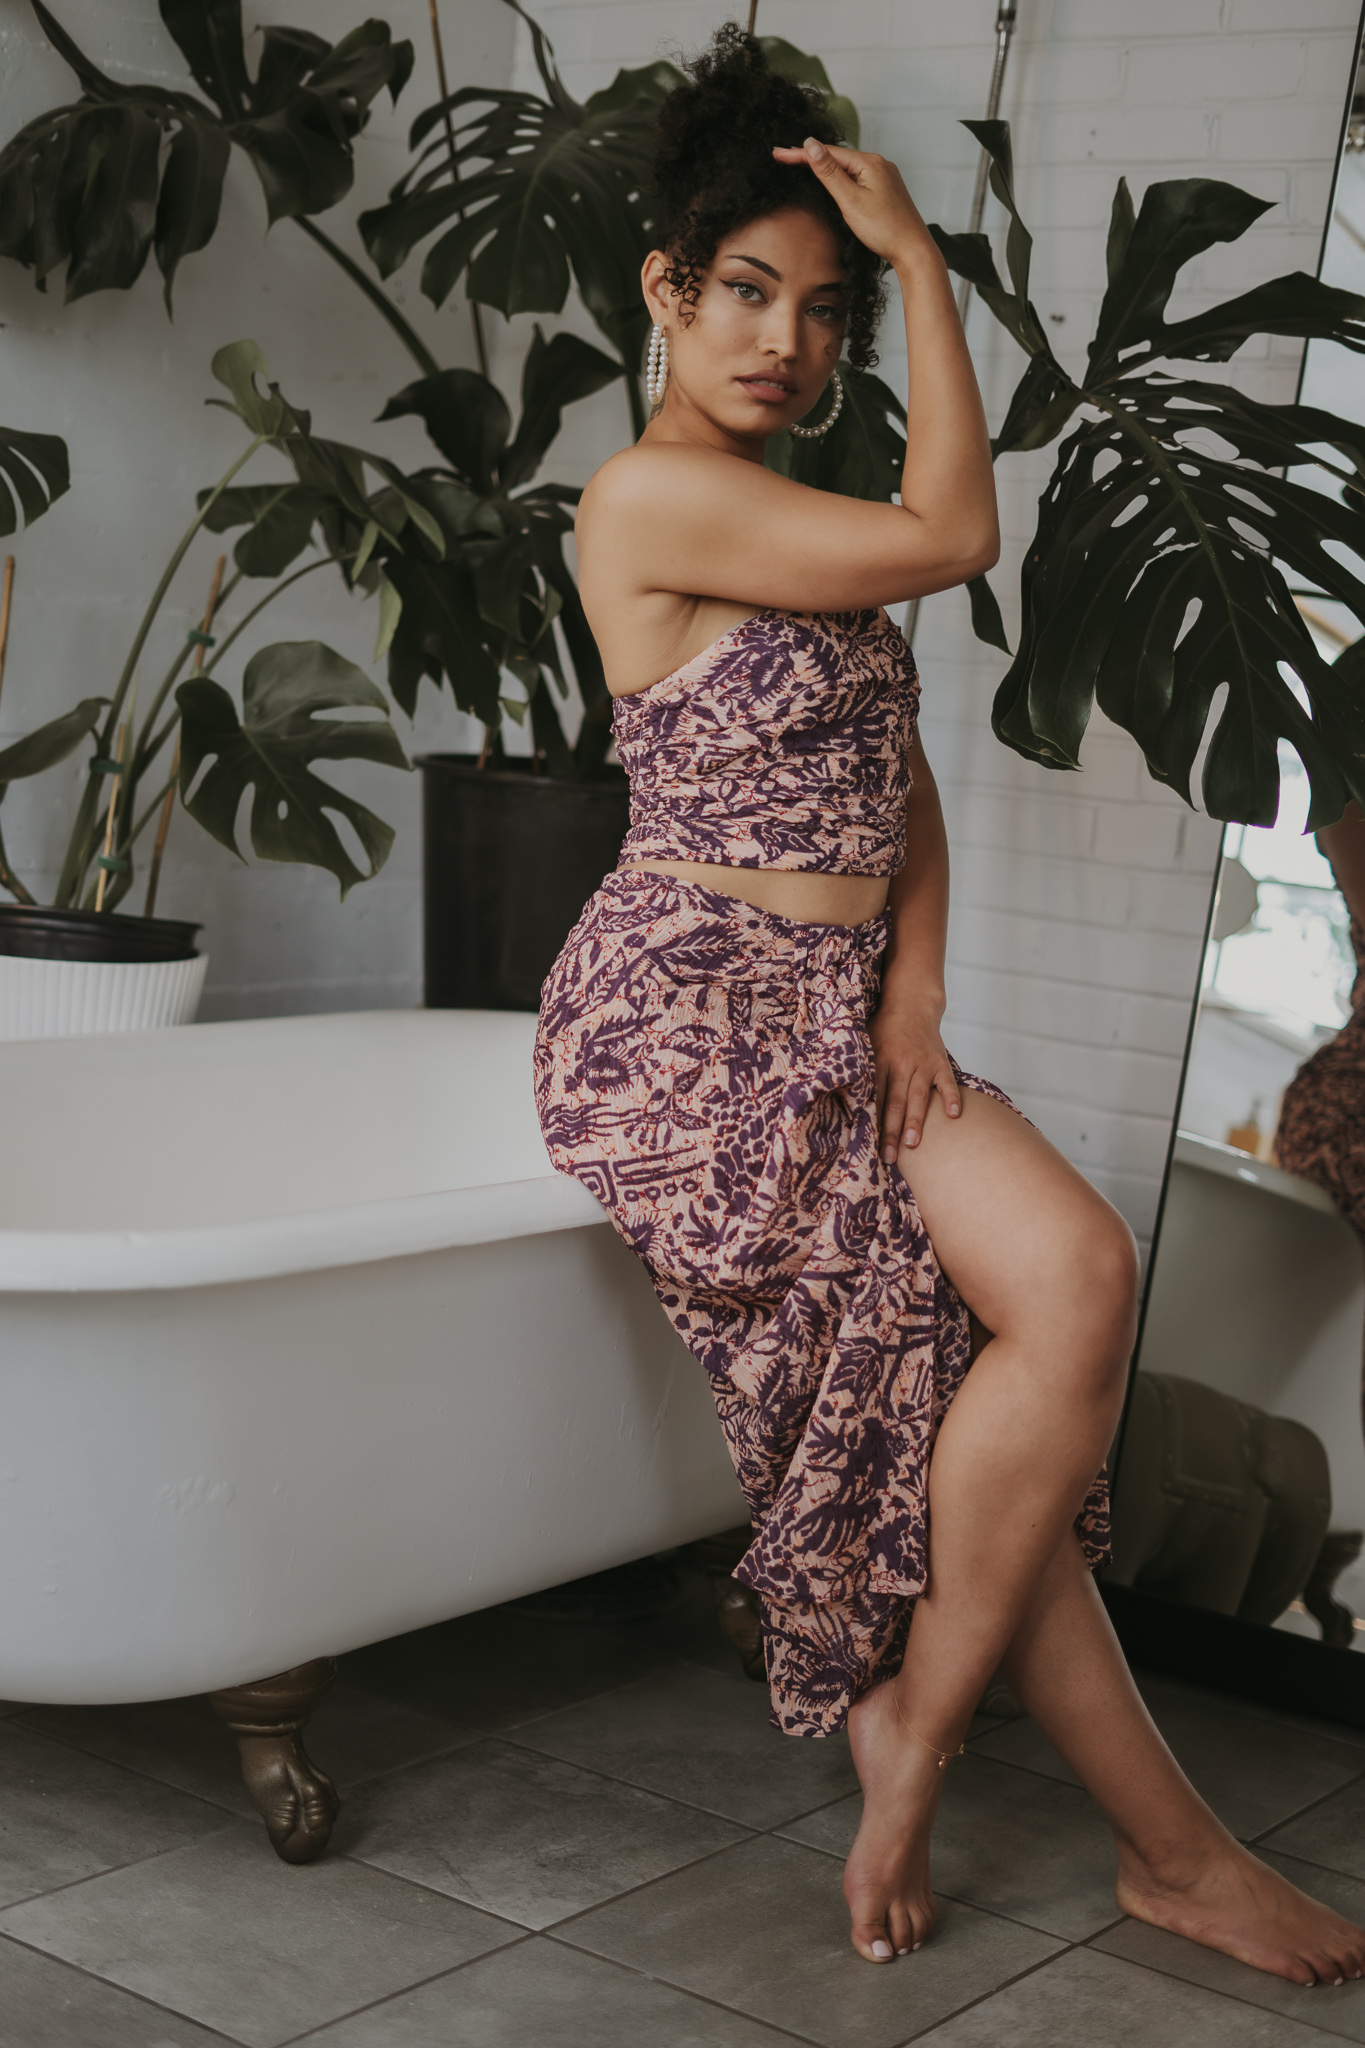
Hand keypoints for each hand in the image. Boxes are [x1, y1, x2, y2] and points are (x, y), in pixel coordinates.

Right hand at [771, 137, 931, 267]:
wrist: (913, 249)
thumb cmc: (884, 229)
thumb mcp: (850, 200)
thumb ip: (829, 173)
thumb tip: (811, 144)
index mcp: (870, 162)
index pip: (828, 153)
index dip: (800, 153)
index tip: (778, 153)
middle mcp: (879, 164)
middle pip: (838, 157)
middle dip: (811, 157)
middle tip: (784, 155)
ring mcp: (884, 176)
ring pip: (848, 167)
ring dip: (825, 166)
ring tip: (802, 162)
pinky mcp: (886, 190)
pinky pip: (858, 177)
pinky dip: (841, 177)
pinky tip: (833, 178)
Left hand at [870, 997, 961, 1160]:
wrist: (911, 1003)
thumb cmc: (882, 1028)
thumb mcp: (864, 1043)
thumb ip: (858, 1069)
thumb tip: (839, 1098)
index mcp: (879, 1060)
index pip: (873, 1096)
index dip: (870, 1121)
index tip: (867, 1145)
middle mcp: (901, 1063)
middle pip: (894, 1101)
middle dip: (890, 1131)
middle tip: (888, 1156)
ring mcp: (922, 1063)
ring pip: (918, 1096)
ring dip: (916, 1120)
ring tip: (913, 1144)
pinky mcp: (940, 1062)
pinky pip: (947, 1082)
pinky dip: (951, 1097)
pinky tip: (954, 1115)